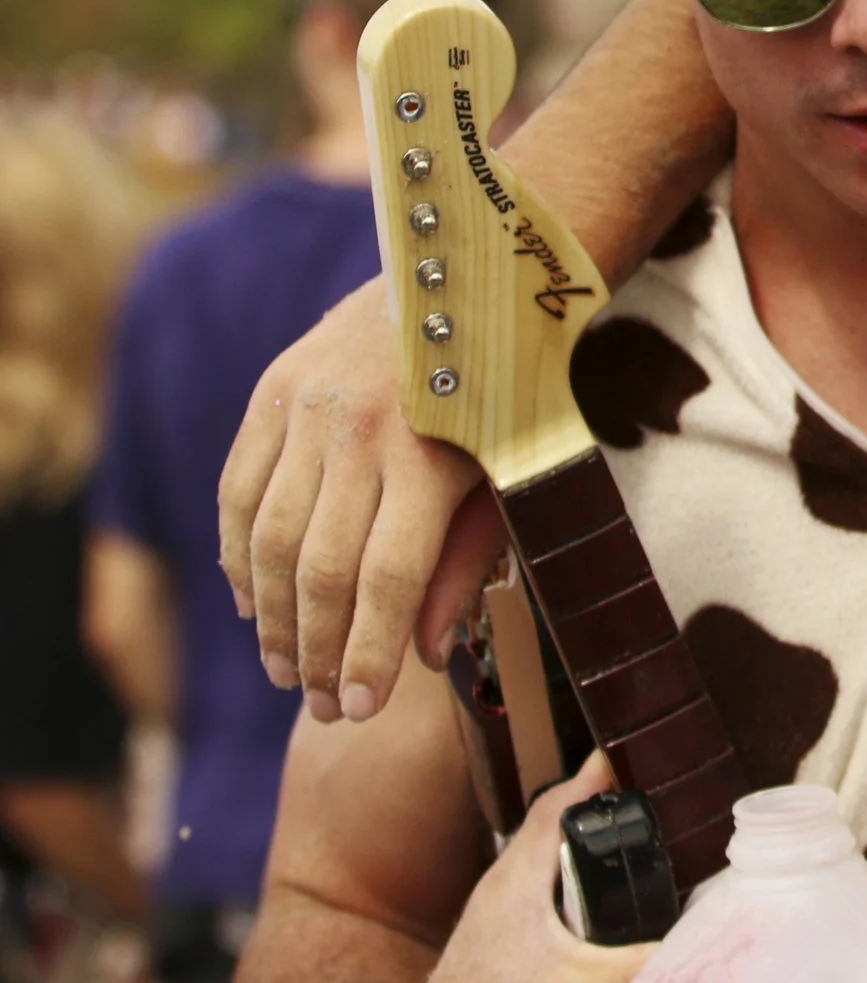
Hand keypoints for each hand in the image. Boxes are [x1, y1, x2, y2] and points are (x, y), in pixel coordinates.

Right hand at [218, 277, 506, 722]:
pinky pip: (238, 491)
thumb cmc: (507, 390)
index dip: (368, 653)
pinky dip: (238, 556)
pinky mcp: (273, 390)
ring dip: (270, 618)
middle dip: (317, 652)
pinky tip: (250, 604)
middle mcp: (359, 432)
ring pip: (267, 540)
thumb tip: (429, 654)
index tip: (360, 708)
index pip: (387, 579)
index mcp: (432, 455)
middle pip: (319, 570)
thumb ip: (468, 561)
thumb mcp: (512, 474)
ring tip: (286, 670)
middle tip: (321, 706)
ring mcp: (307, 408)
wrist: (474, 274)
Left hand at [417, 752, 656, 982]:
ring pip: (544, 857)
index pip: (558, 804)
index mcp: (518, 877)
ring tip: (627, 839)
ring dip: (581, 843)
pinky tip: (594, 904)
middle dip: (598, 804)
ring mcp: (496, 910)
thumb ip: (642, 965)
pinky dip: (570, 879)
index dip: (596, 773)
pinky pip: (540, 887)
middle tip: (644, 791)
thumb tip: (701, 946)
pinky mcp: (497, 936)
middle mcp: (502, 884)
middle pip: (553, 824)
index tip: (630, 748)